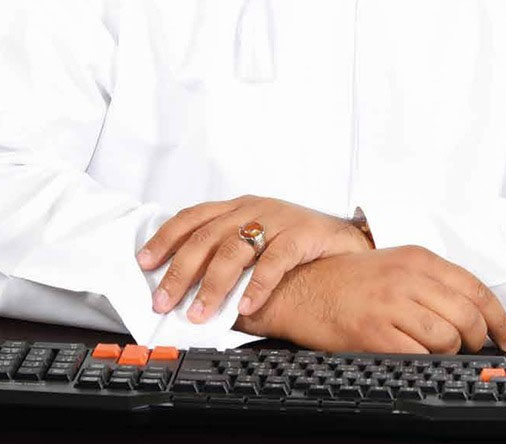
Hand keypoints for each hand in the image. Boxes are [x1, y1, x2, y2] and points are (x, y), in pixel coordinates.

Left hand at [135, 196, 370, 322]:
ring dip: (213, 284)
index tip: (144, 262)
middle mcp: (255, 208)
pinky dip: (258, 284)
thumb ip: (225, 255)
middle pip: (208, 236)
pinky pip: (276, 259)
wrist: (346, 241)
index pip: (193, 216)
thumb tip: (185, 288)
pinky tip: (247, 305)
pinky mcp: (304, 234)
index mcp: (239, 206)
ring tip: (200, 312)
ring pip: (236, 248)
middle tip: (164, 300)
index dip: (166, 237)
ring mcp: (279, 219)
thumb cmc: (297, 244)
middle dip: (181, 271)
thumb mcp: (257, 241)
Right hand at [234, 246, 505, 354]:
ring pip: (446, 337)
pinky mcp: (374, 332)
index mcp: (418, 257)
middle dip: (477, 340)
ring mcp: (391, 305)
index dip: (498, 318)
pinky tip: (415, 356)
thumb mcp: (396, 265)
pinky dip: (423, 360)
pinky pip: (417, 354)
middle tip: (472, 349)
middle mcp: (408, 277)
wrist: (303, 286)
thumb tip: (473, 312)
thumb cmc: (350, 279)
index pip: (475, 288)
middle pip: (467, 316)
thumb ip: (433, 282)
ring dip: (449, 352)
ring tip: (435, 350)